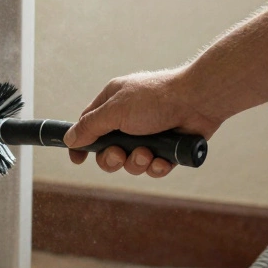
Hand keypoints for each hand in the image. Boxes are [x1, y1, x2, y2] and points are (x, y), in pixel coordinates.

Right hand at [64, 68, 222, 176]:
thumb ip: (90, 126)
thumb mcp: (116, 110)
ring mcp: (149, 135)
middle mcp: (129, 119)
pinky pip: (153, 168)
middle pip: (108, 151)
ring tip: (149, 153)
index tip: (77, 159)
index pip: (88, 125)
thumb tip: (69, 139)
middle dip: (113, 158)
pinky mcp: (167, 149)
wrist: (198, 101)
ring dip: (137, 162)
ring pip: (131, 163)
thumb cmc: (156, 99)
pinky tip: (163, 160)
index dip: (81, 143)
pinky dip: (156, 167)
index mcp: (113, 103)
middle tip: (120, 154)